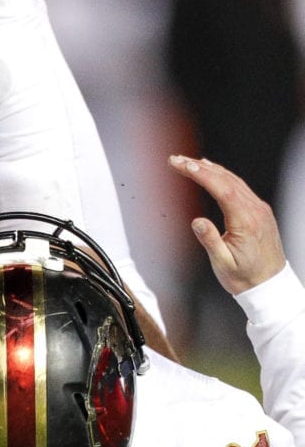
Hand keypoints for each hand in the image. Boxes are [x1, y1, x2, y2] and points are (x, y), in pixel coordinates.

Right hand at [168, 155, 286, 294]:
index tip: (182, 165)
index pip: (221, 189)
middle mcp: (256, 210)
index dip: (201, 174)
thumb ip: (210, 240)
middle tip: (177, 160)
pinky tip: (213, 173)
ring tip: (189, 162)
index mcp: (246, 221)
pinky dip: (223, 177)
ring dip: (210, 169)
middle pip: (226, 179)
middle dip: (199, 166)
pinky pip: (240, 187)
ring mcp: (259, 209)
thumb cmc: (246, 277)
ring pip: (233, 180)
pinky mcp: (259, 211)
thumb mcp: (223, 263)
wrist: (270, 285)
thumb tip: (197, 221)